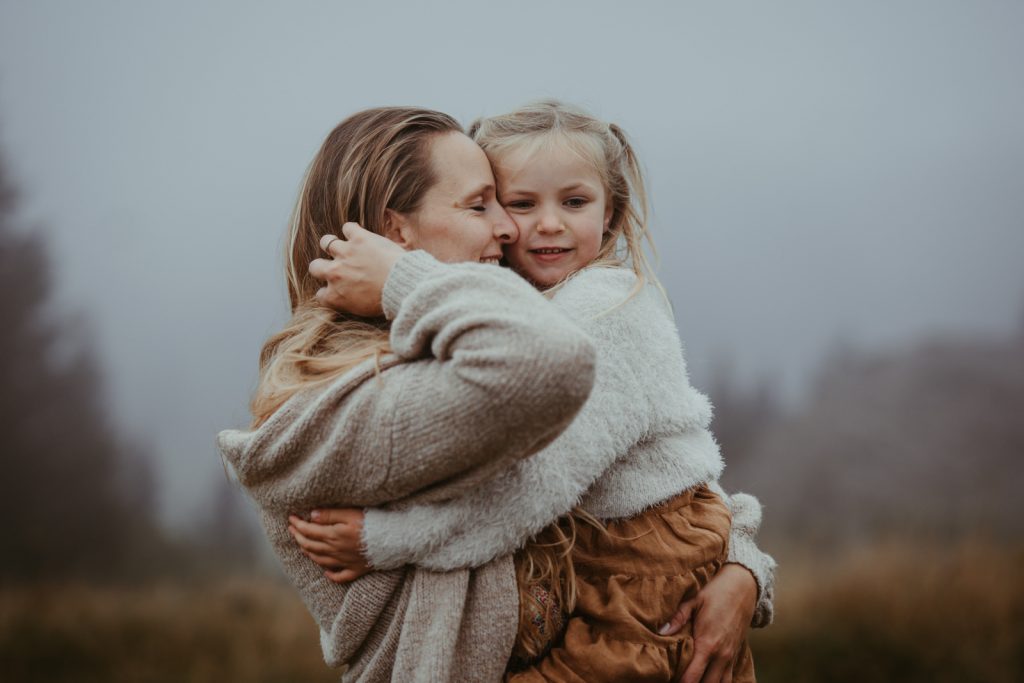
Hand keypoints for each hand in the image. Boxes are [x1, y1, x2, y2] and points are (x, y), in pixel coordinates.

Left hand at [288, 507, 370, 582]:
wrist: (394, 540)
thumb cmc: (374, 523)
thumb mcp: (351, 513)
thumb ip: (330, 515)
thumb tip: (311, 515)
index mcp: (334, 536)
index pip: (309, 531)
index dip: (298, 524)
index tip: (290, 518)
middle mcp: (336, 551)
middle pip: (311, 546)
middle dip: (298, 537)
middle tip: (291, 529)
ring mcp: (346, 562)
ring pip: (321, 561)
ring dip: (308, 553)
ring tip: (302, 546)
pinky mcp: (357, 569)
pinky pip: (340, 576)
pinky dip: (331, 575)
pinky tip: (326, 572)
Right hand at [308, 222, 404, 316]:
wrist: (400, 286)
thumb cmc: (388, 301)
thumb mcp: (363, 310)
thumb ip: (349, 302)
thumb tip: (349, 298)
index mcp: (335, 296)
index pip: (320, 295)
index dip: (328, 291)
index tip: (337, 289)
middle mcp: (334, 274)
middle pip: (315, 266)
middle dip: (322, 266)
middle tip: (336, 266)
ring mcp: (344, 254)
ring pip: (326, 242)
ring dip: (333, 244)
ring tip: (344, 246)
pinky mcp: (358, 239)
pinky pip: (348, 228)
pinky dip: (352, 230)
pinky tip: (359, 235)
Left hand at [660, 563, 756, 682]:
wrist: (744, 587)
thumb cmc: (716, 593)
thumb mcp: (694, 601)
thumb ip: (677, 618)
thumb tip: (661, 631)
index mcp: (707, 644)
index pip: (691, 677)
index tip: (670, 679)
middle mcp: (721, 655)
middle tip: (678, 679)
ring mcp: (730, 656)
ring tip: (694, 679)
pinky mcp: (736, 654)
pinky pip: (728, 677)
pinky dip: (718, 681)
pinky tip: (707, 677)